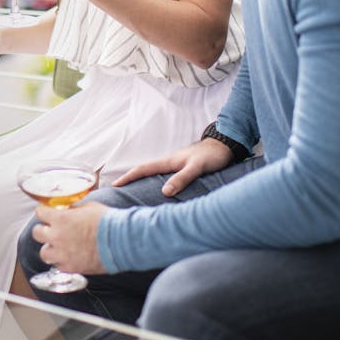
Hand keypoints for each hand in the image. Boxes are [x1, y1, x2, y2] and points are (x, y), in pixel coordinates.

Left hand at [31, 201, 107, 274]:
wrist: (122, 241)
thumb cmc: (108, 222)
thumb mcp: (89, 207)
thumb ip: (74, 209)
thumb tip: (70, 210)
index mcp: (61, 219)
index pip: (40, 213)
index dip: (44, 213)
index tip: (46, 214)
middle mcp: (57, 236)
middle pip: (36, 233)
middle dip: (43, 230)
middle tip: (51, 230)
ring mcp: (62, 254)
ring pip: (44, 253)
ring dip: (50, 248)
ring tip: (58, 247)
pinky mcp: (71, 267)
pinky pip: (57, 265)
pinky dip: (61, 261)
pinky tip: (69, 256)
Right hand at [111, 138, 233, 196]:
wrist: (224, 146)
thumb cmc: (211, 156)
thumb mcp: (196, 167)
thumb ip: (182, 178)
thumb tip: (164, 192)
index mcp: (168, 162)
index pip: (142, 169)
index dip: (128, 177)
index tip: (114, 185)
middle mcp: (168, 163)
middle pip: (144, 172)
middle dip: (130, 180)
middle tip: (118, 191)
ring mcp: (175, 165)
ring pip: (153, 175)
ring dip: (141, 182)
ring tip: (132, 194)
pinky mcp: (182, 169)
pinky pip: (164, 177)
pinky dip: (155, 183)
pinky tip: (157, 190)